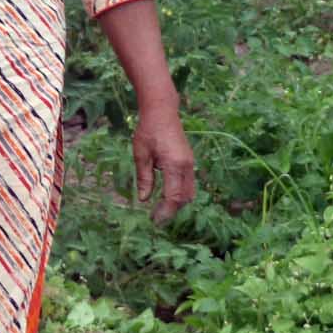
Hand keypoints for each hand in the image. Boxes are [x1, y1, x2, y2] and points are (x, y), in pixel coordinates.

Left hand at [131, 104, 196, 223]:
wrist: (162, 112)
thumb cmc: (148, 131)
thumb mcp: (141, 154)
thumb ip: (144, 178)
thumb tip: (144, 199)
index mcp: (174, 164)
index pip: (174, 196)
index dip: (165, 211)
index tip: (154, 220)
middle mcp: (187, 166)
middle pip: (184, 198)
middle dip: (172, 210)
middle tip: (155, 218)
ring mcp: (190, 163)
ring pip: (189, 192)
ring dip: (177, 203)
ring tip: (160, 209)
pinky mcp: (190, 161)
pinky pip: (188, 184)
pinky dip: (180, 193)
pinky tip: (166, 196)